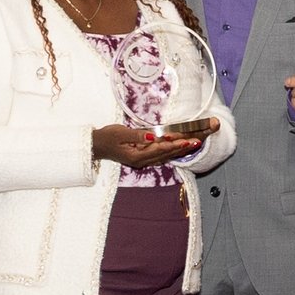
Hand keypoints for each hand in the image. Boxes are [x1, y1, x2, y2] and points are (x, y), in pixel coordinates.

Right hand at [92, 118, 216, 168]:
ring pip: (166, 155)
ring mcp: (143, 160)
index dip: (174, 145)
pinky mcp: (143, 157)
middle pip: (166, 154)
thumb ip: (137, 135)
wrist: (97, 146)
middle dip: (183, 147)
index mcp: (137, 156)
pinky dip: (172, 150)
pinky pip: (161, 155)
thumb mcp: (120, 133)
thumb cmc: (107, 138)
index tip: (187, 140)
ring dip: (180, 150)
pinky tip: (181, 147)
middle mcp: (142, 161)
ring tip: (195, 144)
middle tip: (198, 141)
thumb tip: (153, 136)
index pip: (160, 150)